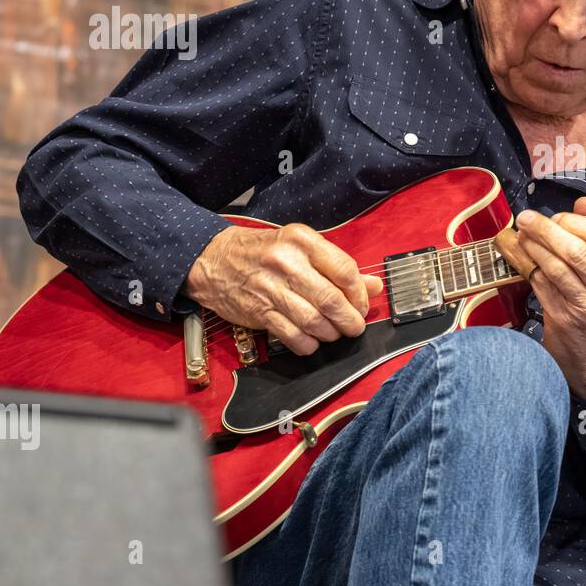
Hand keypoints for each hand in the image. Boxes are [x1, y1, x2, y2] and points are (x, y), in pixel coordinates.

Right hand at [185, 224, 382, 355]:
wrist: (211, 259)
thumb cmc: (263, 253)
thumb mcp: (300, 248)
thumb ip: (338, 267)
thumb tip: (374, 286)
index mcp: (302, 241)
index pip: (344, 270)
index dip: (359, 294)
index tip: (362, 304)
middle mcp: (287, 263)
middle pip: (331, 300)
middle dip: (350, 320)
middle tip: (354, 326)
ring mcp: (270, 288)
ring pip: (314, 321)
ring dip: (331, 333)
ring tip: (334, 333)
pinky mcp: (258, 311)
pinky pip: (293, 336)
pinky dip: (308, 344)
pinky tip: (312, 340)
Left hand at [494, 196, 585, 398]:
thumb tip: (583, 202)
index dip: (574, 221)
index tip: (557, 216)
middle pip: (574, 250)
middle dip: (545, 229)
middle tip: (527, 218)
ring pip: (554, 266)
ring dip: (532, 246)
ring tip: (520, 234)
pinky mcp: (563, 318)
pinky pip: (540, 284)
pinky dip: (525, 265)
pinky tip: (518, 254)